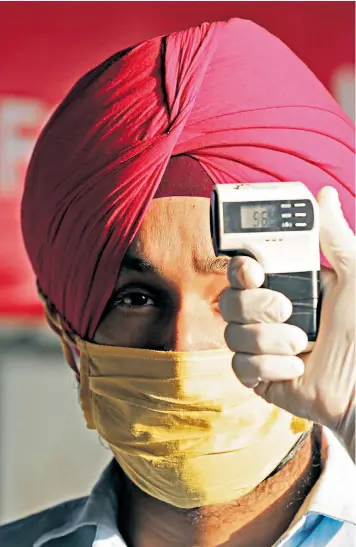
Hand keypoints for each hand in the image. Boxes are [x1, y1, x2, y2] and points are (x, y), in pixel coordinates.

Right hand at [220, 187, 354, 460]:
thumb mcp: (353, 277)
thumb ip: (334, 236)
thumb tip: (323, 196)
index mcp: (286, 286)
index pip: (244, 271)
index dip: (240, 268)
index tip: (252, 270)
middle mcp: (268, 314)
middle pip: (229, 300)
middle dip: (255, 307)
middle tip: (285, 309)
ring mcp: (261, 346)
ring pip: (231, 334)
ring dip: (267, 340)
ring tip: (301, 344)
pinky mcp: (258, 376)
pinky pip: (240, 366)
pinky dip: (269, 367)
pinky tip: (295, 368)